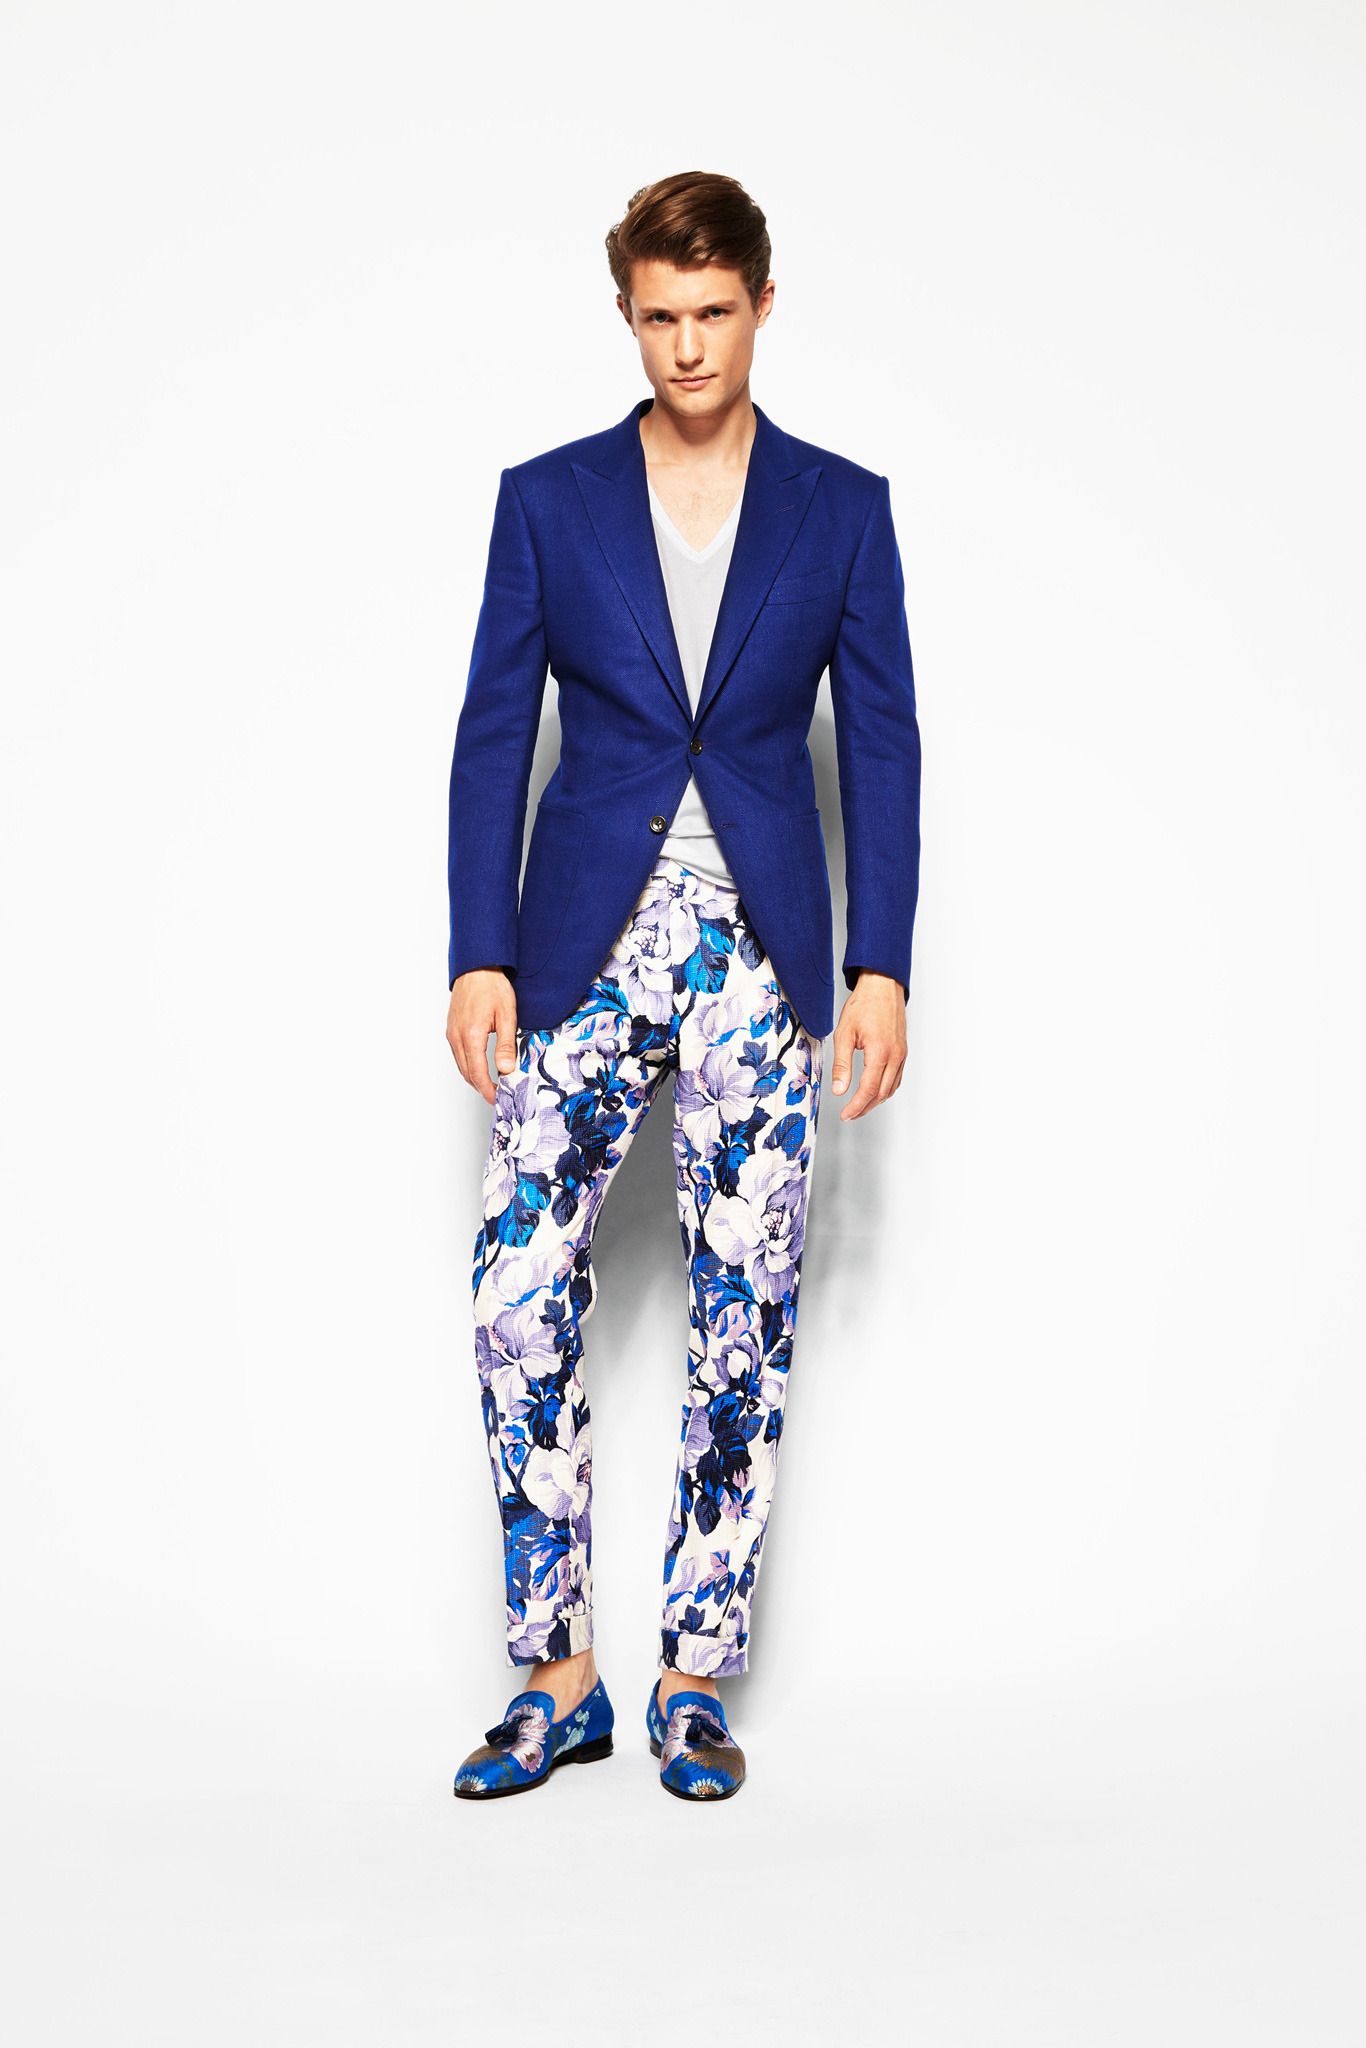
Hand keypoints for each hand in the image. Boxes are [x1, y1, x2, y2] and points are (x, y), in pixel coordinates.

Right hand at [447, 969, 518, 1104]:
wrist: (477, 968)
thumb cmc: (493, 987)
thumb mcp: (507, 1016)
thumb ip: (506, 1046)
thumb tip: (506, 1070)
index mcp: (471, 1036)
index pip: (477, 1073)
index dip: (487, 1090)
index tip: (497, 1099)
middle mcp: (457, 1037)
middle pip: (467, 1073)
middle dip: (481, 1088)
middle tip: (497, 1095)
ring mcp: (452, 1033)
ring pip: (461, 1065)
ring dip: (475, 1078)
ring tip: (491, 1084)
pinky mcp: (451, 1029)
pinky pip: (458, 1055)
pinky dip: (469, 1066)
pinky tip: (481, 1066)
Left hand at [829, 971, 906, 1119]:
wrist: (882, 987)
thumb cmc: (864, 1005)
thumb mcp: (844, 1034)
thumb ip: (841, 1064)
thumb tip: (839, 1089)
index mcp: (880, 1052)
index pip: (868, 1090)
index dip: (856, 1107)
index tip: (846, 1115)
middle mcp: (895, 1056)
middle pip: (881, 1093)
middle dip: (865, 1108)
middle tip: (850, 1114)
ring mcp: (901, 1054)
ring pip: (891, 1088)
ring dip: (875, 1101)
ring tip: (859, 1106)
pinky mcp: (903, 1051)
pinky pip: (896, 1078)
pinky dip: (885, 1089)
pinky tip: (874, 1090)